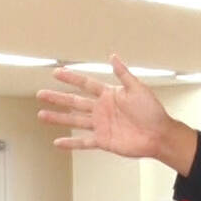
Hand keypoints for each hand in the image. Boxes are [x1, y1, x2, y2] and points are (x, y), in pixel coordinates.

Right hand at [36, 56, 193, 170]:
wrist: (159, 134)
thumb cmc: (152, 111)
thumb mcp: (138, 88)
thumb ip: (123, 74)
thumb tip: (113, 56)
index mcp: (109, 95)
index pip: (86, 84)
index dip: (71, 78)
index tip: (56, 73)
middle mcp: (102, 109)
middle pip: (74, 101)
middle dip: (57, 98)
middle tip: (41, 94)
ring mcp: (101, 125)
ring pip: (74, 120)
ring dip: (58, 118)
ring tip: (42, 115)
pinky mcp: (103, 140)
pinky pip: (84, 142)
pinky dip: (71, 143)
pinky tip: (57, 143)